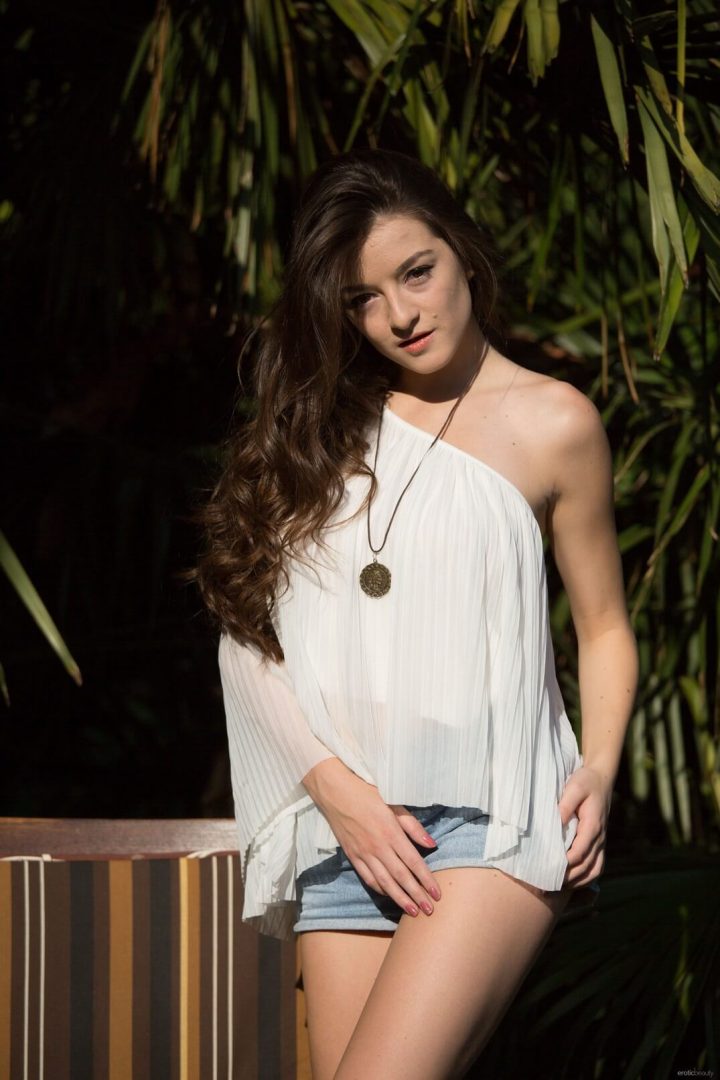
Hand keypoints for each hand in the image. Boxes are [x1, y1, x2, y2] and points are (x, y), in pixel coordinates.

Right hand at [301, 757, 441, 917]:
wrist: (336, 792)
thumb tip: (431, 844)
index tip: (437, 894)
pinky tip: (389, 895)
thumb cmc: (368, 794)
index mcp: (391, 832)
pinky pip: (367, 877)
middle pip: (401, 876)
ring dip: (400, 898)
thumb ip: (413, 826)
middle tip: (429, 911)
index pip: (413, 862)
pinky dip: (380, 889)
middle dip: (416, 895)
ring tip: (412, 911)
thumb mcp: (394, 803)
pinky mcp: (352, 856)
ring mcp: (363, 853)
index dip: (426, 880)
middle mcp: (378, 847)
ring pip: (384, 882)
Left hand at [558, 765, 611, 888]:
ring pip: (594, 871)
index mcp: (593, 826)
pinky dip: (586, 878)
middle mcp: (600, 838)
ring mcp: (601, 842)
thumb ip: (566, 805)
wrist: (601, 779)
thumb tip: (557, 822)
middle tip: (547, 885)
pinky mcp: (599, 844)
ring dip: (578, 882)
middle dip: (568, 878)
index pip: (580, 852)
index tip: (549, 869)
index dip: (566, 864)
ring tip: (558, 888)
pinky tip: (572, 883)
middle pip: (586, 866)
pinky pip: (597, 867)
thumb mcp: (574, 787)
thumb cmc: (585, 782)